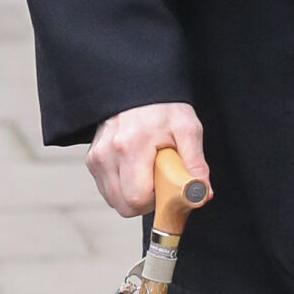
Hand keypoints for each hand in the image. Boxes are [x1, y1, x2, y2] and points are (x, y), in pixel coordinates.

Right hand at [87, 102, 208, 217]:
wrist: (138, 88)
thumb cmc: (163, 108)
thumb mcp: (188, 129)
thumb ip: (196, 163)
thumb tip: (202, 194)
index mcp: (131, 147)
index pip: (138, 198)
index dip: (158, 199)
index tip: (168, 185)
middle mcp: (107, 154)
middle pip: (124, 205)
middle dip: (146, 201)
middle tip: (160, 179)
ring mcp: (96, 158)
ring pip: (114, 200)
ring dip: (133, 195)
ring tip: (147, 171)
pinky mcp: (92, 160)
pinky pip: (107, 190)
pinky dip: (123, 186)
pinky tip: (135, 168)